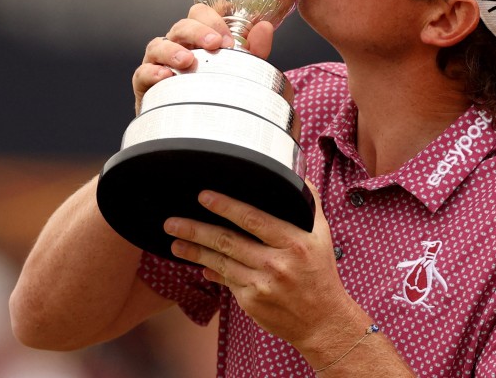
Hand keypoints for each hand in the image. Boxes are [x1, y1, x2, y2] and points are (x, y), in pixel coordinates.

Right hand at [132, 4, 275, 114]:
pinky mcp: (145, 85)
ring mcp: (158, 63)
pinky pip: (142, 73)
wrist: (194, 130)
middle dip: (198, 31)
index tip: (229, 39)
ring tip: (188, 62)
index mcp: (197, 38)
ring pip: (158, 45)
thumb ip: (254, 50)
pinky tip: (165, 76)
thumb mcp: (239, 71)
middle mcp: (176, 46)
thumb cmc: (214, 93)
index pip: (199, 14)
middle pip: (180, 26)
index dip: (213, 20)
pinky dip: (152, 72)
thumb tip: (265, 27)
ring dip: (173, 50)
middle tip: (215, 45)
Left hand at [163, 182, 363, 353]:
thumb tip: (298, 174)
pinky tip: (198, 263)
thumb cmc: (320, 274)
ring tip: (175, 242)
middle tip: (172, 222)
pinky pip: (226, 280)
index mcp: (293, 242)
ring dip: (194, 251)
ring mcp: (261, 284)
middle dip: (196, 230)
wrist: (323, 322)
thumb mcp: (321, 236)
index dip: (226, 207)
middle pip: (228, 241)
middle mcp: (276, 263)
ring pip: (221, 262)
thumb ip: (309, 204)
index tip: (204, 197)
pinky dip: (211, 270)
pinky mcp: (251, 302)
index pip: (253, 219)